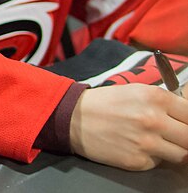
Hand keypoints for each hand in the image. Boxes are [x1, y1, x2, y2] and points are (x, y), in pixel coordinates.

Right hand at [70, 82, 187, 170]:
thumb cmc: (107, 102)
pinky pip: (159, 162)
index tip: (185, 122)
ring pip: (181, 155)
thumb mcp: (137, 91)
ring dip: (174, 149)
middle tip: (176, 134)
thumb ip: (163, 102)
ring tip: (159, 141)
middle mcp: (154, 120)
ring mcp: (147, 143)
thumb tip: (186, 115)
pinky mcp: (138, 161)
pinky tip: (140, 146)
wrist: (76, 117)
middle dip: (185, 136)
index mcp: (155, 97)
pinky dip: (154, 156)